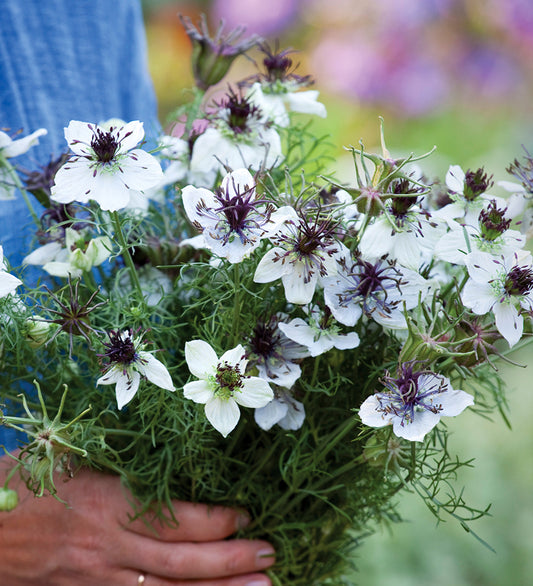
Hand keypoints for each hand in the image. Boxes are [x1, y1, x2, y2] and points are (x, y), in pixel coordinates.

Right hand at [0, 459, 273, 585]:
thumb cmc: (24, 484)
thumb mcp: (71, 458)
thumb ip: (120, 464)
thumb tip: (170, 455)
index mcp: (106, 501)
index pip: (176, 518)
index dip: (216, 520)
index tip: (246, 515)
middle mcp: (107, 546)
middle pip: (180, 561)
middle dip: (230, 560)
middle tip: (269, 555)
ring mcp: (95, 579)